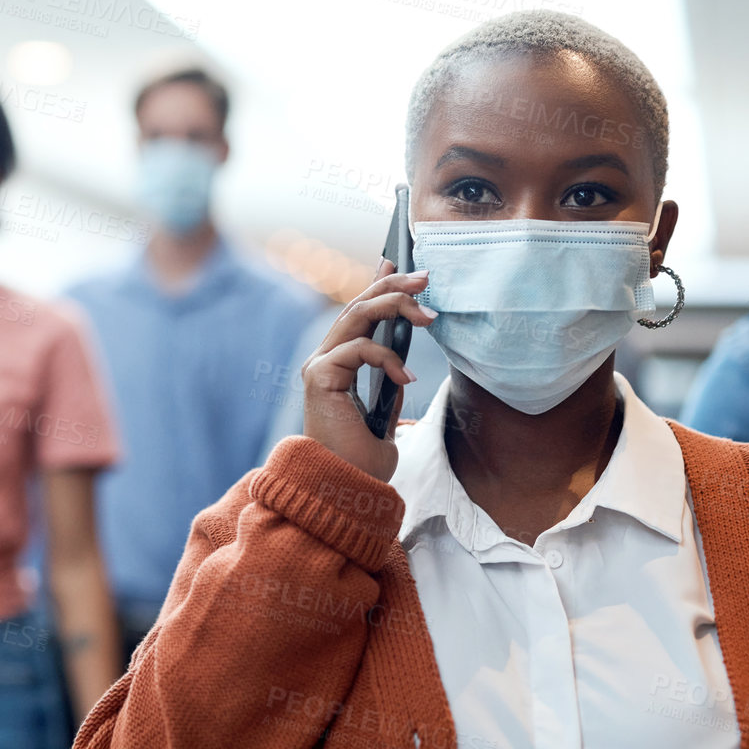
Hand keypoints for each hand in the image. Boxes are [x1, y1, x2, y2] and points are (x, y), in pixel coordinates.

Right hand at [301, 259, 435, 482]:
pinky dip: (387, 358)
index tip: (397, 260)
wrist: (347, 488)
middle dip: (393, 285)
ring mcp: (319, 365)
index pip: (358, 312)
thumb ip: (387, 384)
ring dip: (395, 306)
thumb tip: (402, 359)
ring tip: (429, 315)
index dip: (376, 281)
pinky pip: (359, 348)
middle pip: (359, 305)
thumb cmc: (363, 460)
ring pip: (357, 315)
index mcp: (338, 364)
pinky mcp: (320, 376)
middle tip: (425, 278)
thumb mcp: (385, 414)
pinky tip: (405, 379)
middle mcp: (325, 359)